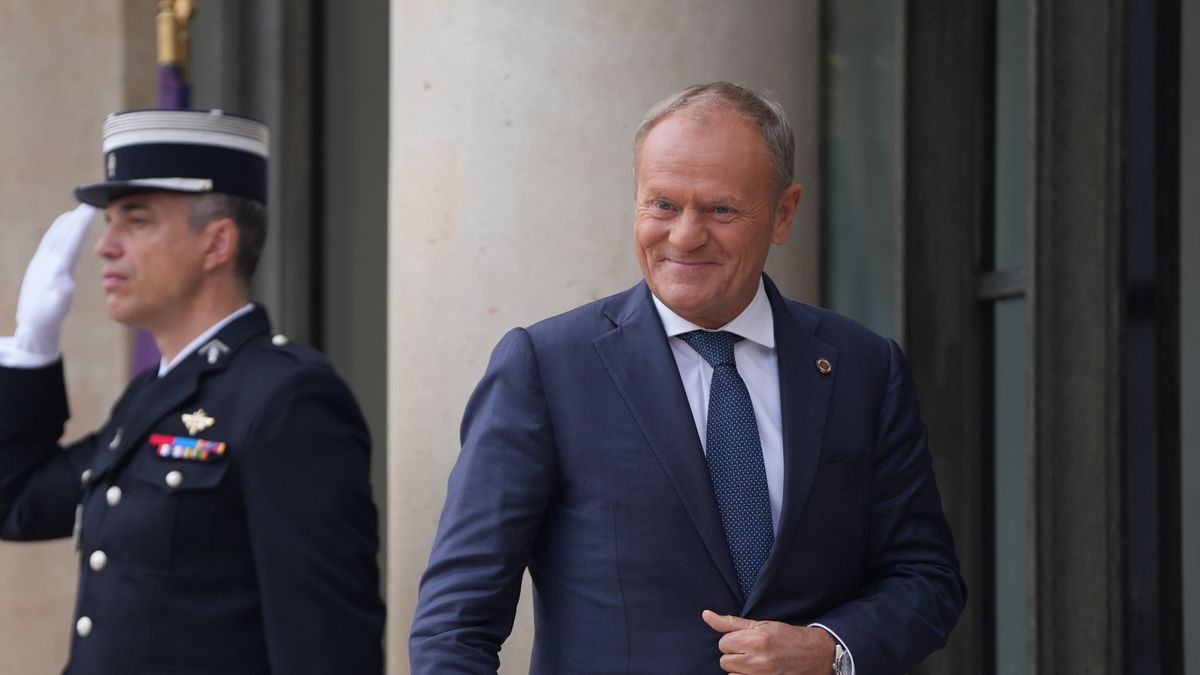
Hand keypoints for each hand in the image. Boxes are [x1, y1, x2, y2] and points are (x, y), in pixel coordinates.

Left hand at [13, 205, 95, 355]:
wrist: (32, 323)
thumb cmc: (48, 317)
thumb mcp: (58, 307)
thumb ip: (61, 294)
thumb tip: (65, 281)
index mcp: (55, 269)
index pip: (71, 242)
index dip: (81, 225)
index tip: (90, 210)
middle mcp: (46, 262)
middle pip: (62, 234)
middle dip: (75, 219)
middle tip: (87, 204)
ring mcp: (41, 262)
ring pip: (54, 236)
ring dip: (65, 222)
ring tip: (75, 211)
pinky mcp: (39, 266)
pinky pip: (50, 242)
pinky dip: (58, 231)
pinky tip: (61, 229)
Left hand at [702, 609, 835, 674]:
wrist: (814, 654)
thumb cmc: (786, 636)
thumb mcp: (761, 624)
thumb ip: (731, 623)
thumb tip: (706, 615)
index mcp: (757, 640)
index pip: (723, 643)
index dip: (731, 640)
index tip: (743, 639)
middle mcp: (759, 661)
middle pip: (725, 661)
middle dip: (734, 655)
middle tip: (750, 651)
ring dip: (738, 669)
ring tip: (754, 662)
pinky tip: (756, 671)